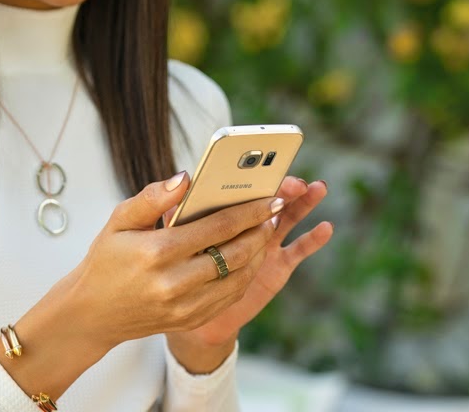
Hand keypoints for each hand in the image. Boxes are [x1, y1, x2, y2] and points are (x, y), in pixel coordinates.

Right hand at [60, 170, 282, 348]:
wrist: (92, 314)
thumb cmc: (107, 261)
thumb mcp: (119, 221)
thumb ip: (152, 197)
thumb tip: (185, 178)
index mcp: (158, 252)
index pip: (217, 227)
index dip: (249, 211)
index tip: (270, 198)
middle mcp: (175, 283)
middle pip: (235, 254)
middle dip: (260, 230)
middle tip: (274, 212)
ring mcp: (185, 307)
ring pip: (238, 278)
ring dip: (258, 254)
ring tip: (264, 233)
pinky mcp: (190, 320)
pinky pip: (229, 297)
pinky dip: (245, 276)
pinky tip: (248, 259)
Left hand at [164, 177, 331, 353]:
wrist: (169, 306)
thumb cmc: (155, 261)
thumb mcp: (144, 230)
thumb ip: (157, 204)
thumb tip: (182, 178)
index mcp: (215, 207)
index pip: (238, 185)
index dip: (253, 175)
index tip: (264, 162)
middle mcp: (243, 223)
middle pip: (268, 199)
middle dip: (282, 188)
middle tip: (294, 178)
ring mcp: (262, 244)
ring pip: (288, 218)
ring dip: (304, 203)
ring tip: (316, 188)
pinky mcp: (276, 267)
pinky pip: (297, 251)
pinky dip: (312, 240)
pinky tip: (324, 228)